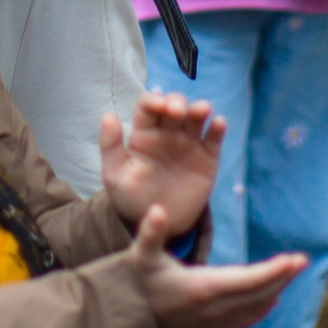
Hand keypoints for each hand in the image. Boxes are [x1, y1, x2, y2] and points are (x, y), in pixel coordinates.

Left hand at [100, 91, 222, 239]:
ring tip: (203, 110)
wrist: (158, 226)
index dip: (153, 100)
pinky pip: (214, 138)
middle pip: (174, 105)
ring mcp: (189, 143)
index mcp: (144, 133)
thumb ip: (110, 147)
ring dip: (200, 108)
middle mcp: (167, 132)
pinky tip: (219, 123)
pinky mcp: (207, 157)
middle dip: (177, 102)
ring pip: (196, 117)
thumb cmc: (133, 197)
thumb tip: (108, 115)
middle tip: (177, 111)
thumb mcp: (115, 176)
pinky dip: (218, 128)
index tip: (158, 105)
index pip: (148, 106)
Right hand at [124, 205, 308, 327]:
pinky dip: (262, 309)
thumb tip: (157, 209)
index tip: (295, 259)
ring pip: (254, 307)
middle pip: (258, 294)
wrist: (125, 317)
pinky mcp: (208, 327)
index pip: (248, 281)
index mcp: (202, 288)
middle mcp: (212, 308)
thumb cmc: (134, 281)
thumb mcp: (140, 254)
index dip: (274, 271)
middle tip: (302, 261)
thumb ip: (150, 232)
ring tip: (291, 273)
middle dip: (282, 277)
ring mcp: (212, 321)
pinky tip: (272, 300)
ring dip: (276, 290)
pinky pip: (244, 320)